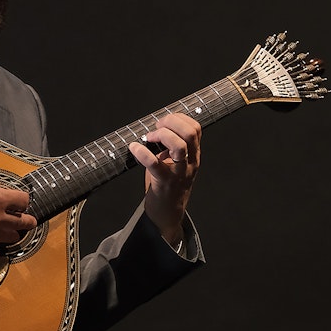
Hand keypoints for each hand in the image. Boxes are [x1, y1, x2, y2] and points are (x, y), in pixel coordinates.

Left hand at [128, 113, 201, 244]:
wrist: (167, 212)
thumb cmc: (167, 183)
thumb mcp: (174, 161)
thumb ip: (170, 145)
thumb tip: (155, 127)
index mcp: (193, 154)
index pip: (195, 128)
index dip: (178, 119)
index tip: (163, 122)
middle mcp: (190, 162)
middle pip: (190, 133)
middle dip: (171, 123)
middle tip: (156, 128)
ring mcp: (179, 172)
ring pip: (179, 146)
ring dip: (162, 135)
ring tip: (148, 138)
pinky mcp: (165, 182)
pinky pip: (155, 164)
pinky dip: (142, 153)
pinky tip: (134, 148)